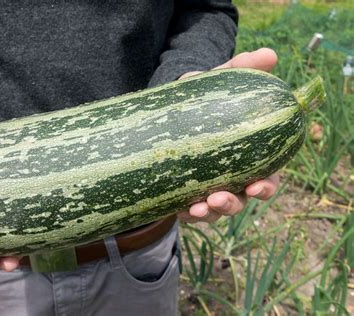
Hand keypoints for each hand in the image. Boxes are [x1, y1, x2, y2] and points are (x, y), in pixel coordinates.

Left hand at [177, 48, 279, 222]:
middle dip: (232, 205)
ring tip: (196, 208)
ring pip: (215, 212)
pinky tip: (180, 210)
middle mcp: (231, 177)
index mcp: (249, 156)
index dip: (265, 187)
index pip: (266, 177)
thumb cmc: (202, 98)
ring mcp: (208, 187)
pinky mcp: (186, 192)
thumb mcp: (218, 82)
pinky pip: (189, 211)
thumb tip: (269, 55)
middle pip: (241, 201)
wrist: (168, 107)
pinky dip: (187, 213)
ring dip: (209, 214)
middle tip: (218, 199)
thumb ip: (241, 68)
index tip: (257, 186)